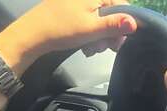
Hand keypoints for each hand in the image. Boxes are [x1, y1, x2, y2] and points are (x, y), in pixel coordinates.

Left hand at [0, 0, 138, 73]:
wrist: (32, 35)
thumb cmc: (61, 28)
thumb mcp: (91, 28)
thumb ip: (114, 25)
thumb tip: (135, 22)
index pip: (122, 7)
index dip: (123, 26)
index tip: (116, 44)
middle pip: (111, 15)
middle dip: (109, 34)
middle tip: (101, 49)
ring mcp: (79, 3)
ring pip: (100, 21)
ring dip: (99, 39)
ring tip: (90, 49)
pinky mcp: (72, 11)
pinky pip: (89, 23)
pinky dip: (90, 36)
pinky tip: (84, 46)